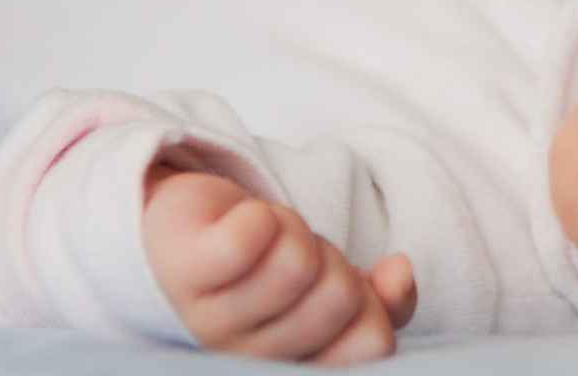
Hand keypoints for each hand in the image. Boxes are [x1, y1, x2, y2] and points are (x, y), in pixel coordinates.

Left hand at [142, 165, 417, 365]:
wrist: (177, 226)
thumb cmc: (259, 266)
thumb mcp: (328, 288)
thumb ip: (381, 301)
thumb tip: (399, 273)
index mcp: (287, 364)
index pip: (370, 342)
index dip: (372, 302)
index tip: (335, 286)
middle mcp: (245, 357)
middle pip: (340, 296)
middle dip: (328, 260)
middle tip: (289, 257)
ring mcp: (208, 317)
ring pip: (298, 262)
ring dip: (290, 231)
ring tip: (261, 240)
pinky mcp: (185, 267)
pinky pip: (251, 237)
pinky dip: (260, 216)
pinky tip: (239, 225)